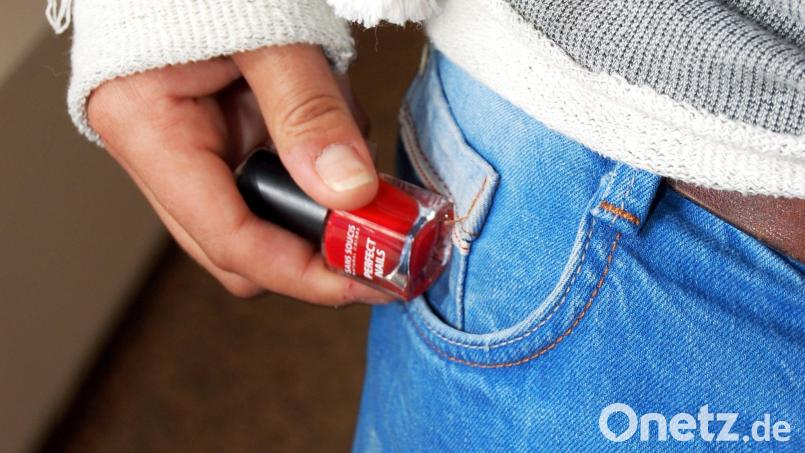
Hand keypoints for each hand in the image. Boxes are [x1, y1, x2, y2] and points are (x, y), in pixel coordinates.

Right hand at [87, 44, 391, 304]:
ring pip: (266, 220)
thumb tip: (350, 192)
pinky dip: (320, 169)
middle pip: (243, 250)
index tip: (364, 281)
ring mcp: (195, 151)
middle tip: (383, 237)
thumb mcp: (268, 32)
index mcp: (149, 129)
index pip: (228, 238)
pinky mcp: (224, 140)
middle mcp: (165, 156)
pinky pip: (278, 179)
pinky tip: (334, 130)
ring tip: (351, 147)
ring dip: (321, 204)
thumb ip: (307, 110)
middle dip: (315, 251)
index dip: (301, 272)